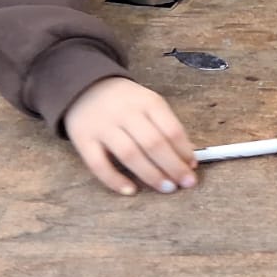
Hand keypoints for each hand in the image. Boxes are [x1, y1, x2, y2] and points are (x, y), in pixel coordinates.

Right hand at [63, 77, 196, 195]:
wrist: (85, 86)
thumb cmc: (126, 102)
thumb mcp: (150, 104)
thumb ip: (167, 128)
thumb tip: (188, 158)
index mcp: (148, 102)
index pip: (171, 129)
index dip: (184, 151)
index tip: (193, 168)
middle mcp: (125, 112)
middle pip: (153, 143)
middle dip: (173, 166)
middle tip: (186, 183)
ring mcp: (103, 126)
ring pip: (129, 154)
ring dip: (151, 174)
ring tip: (167, 188)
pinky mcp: (83, 139)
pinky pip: (98, 164)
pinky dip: (115, 179)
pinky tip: (131, 190)